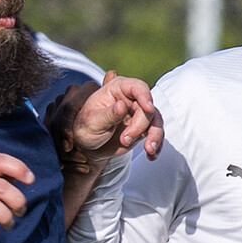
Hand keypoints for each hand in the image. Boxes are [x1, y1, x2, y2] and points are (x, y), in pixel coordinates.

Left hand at [48, 71, 162, 173]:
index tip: (148, 109)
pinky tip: (151, 155)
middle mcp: (131, 99)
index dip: (145, 96)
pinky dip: (156, 145)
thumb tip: (122, 105)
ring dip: (155, 136)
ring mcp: (138, 114)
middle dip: (141, 126)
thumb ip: (108, 114)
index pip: (136, 87)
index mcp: (117, 89)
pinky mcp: (143, 128)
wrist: (88, 146)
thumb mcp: (92, 121)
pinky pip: (155, 134)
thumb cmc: (85, 128)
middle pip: (148, 108)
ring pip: (156, 121)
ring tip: (148, 150)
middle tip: (125, 140)